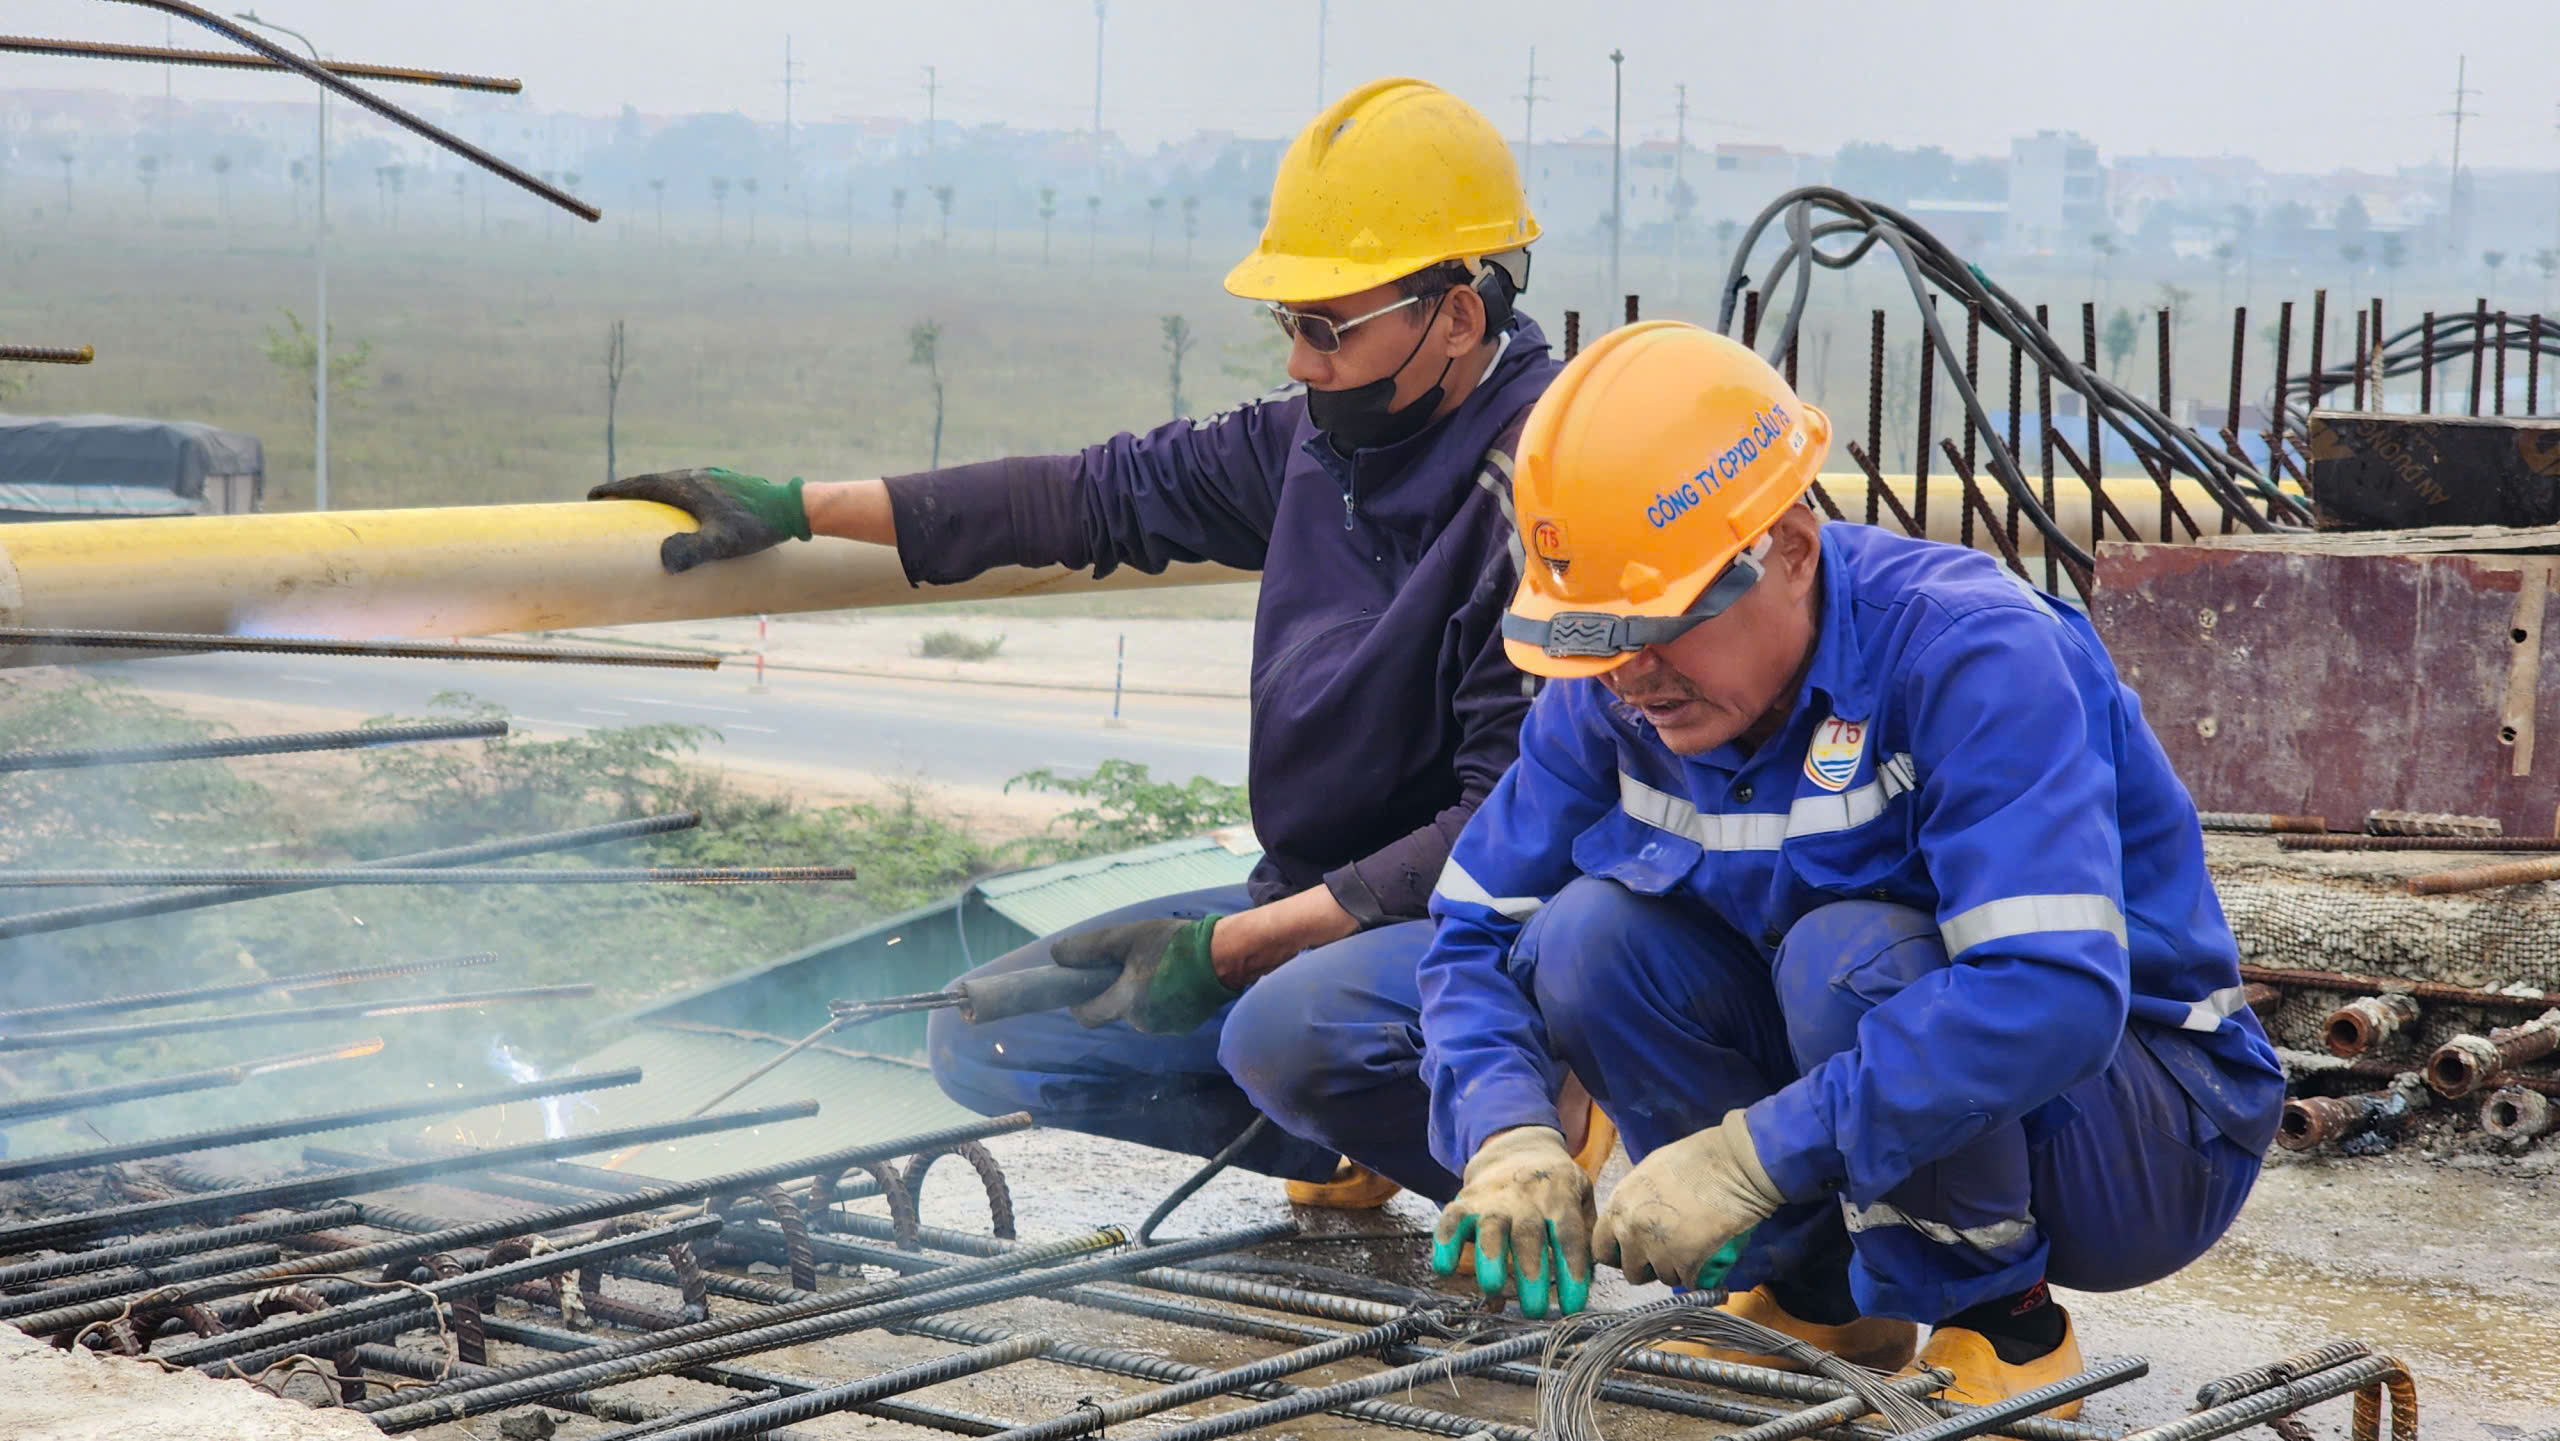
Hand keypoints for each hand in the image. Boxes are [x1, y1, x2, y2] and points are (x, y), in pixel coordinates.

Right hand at [590, 467, 811, 573]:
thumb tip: (663, 561)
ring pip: (672, 485)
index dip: (615, 491)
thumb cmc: (757, 526)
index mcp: (686, 486)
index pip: (641, 485)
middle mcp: (695, 476)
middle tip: (610, 504)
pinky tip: (682, 511)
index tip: (593, 497)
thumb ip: (693, 551)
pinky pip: (690, 489)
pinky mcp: (727, 484)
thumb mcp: (723, 543)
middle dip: (629, 493)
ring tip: (641, 509)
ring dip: (653, 494)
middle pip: (653, 482)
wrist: (794, 508)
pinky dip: (675, 498)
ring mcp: (712, 478)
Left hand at [1050, 916, 1234, 1033]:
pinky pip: (1158, 1014)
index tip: (1083, 984)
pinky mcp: (1183, 1026)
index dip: (1078, 1002)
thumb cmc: (1174, 944)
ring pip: (1137, 1013)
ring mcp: (1164, 1027)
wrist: (1225, 957)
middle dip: (1113, 992)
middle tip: (1127, 965)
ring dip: (1138, 995)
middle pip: (1113, 1011)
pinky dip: (1158, 1000)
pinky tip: (1173, 979)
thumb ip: (1089, 948)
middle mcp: (1142, 1023)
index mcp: (1125, 1002)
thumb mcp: (1127, 938)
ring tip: (1156, 967)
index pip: (1086, 1016)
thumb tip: (1056, 955)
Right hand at [1431, 1126, 1592, 1317]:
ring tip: (1492, 1288)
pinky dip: (1446, 1242)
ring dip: (1490, 1257)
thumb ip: (1588, 1234)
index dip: (1571, 1270)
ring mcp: (1494, 1198)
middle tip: (1534, 1310)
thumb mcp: (1582, 1197)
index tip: (1573, 1305)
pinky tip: (1444, 1268)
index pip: (1569, 1236)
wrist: (1517, 1147)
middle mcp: (1527, 1198)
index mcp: (1560, 1199)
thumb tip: (1591, 1277)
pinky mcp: (1466, 1200)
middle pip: (1529, 1235)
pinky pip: (1452, 1219)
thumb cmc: (1556, 1187)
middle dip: (1530, 1273)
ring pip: (1491, 1227)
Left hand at [1595, 1109, 1783, 1288]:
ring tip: (1692, 1250)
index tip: (1633, 1252)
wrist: (1732, 1166)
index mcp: (1618, 1206)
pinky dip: (1697, 1277)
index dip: (1618, 1253)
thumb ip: (1633, 1199)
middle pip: (1630, 1271)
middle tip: (1666, 1255)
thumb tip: (1633, 1216)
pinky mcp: (1686, 1263)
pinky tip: (1705, 1260)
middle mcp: (1631, 1231)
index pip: (1601, 1248)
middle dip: (1646, 1268)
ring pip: (1661, 1277)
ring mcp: (1657, 1250)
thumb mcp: (1648, 1172)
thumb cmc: (1695, 1159)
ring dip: (1675, 1270)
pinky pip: (1687, 1283)